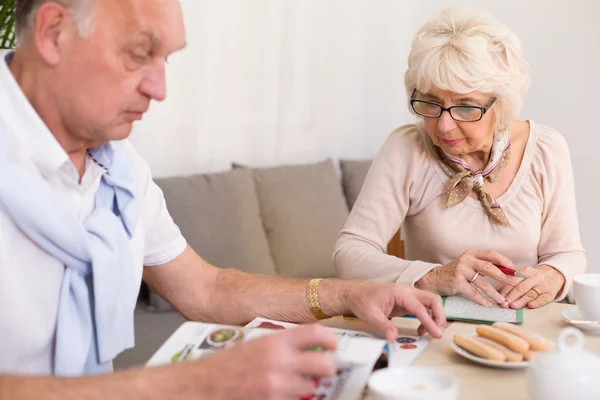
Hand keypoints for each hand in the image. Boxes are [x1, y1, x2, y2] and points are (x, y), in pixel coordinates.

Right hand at [184, 324, 337, 399]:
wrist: (201, 385)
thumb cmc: (224, 365)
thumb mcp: (254, 343)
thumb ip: (280, 345)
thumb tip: (305, 348)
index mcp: (274, 342)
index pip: (315, 333)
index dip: (331, 339)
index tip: (334, 345)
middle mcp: (278, 363)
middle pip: (324, 365)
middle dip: (327, 368)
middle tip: (325, 369)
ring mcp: (276, 387)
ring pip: (312, 389)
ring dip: (309, 388)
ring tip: (296, 383)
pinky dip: (293, 399)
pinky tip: (283, 393)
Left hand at [342, 281, 445, 340]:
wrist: (355, 293)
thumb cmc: (362, 300)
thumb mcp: (370, 315)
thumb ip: (383, 326)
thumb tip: (393, 338)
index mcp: (400, 292)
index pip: (420, 307)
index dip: (430, 322)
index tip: (437, 334)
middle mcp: (408, 292)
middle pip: (433, 300)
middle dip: (439, 316)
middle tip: (437, 332)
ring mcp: (408, 296)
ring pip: (430, 303)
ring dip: (434, 318)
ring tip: (428, 333)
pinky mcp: (407, 302)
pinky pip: (423, 309)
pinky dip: (427, 319)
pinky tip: (420, 329)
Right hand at [415, 250, 520, 306]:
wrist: (435, 279)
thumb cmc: (456, 273)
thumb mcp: (468, 265)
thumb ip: (483, 266)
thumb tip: (506, 272)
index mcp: (471, 254)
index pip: (489, 254)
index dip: (502, 260)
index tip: (513, 268)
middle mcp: (466, 260)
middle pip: (488, 267)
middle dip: (503, 276)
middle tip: (514, 282)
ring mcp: (460, 271)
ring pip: (481, 282)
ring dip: (494, 292)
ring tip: (502, 300)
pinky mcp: (456, 282)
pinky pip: (472, 292)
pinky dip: (481, 299)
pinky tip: (488, 304)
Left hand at [499, 265, 564, 308]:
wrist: (554, 276)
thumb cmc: (533, 279)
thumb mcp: (523, 277)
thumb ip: (510, 284)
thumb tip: (496, 294)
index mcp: (526, 271)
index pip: (513, 281)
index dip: (505, 290)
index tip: (498, 297)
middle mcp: (535, 277)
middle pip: (521, 287)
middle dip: (511, 296)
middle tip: (504, 303)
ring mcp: (543, 285)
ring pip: (531, 293)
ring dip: (521, 300)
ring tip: (513, 306)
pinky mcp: (550, 293)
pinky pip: (543, 298)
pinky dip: (537, 302)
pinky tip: (530, 306)